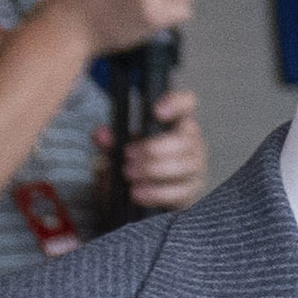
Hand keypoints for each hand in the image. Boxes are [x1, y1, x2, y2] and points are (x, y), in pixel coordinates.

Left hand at [111, 87, 208, 211]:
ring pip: (184, 166)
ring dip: (153, 170)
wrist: (137, 191)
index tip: (156, 112)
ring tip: (129, 174)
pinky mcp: (191, 191)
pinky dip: (156, 192)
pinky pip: (180, 191)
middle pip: (184, 140)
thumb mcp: (116, 146)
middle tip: (128, 155)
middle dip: (153, 149)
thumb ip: (108, 139)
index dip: (176, 104)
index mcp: (174, 122)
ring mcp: (195, 167)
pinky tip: (138, 193)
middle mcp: (191, 142)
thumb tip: (102, 135)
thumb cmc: (133, 161)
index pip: (186, 104)